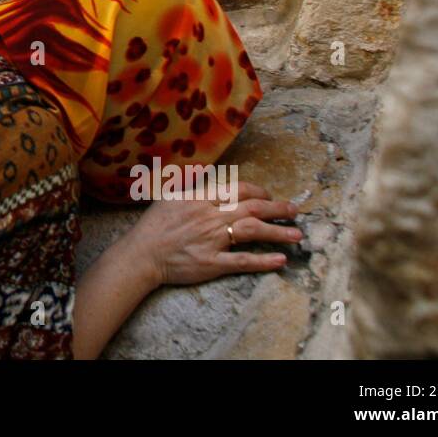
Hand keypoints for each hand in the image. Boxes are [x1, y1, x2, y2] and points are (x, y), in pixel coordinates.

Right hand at [124, 181, 301, 286]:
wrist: (141, 254)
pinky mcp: (212, 263)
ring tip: (296, 235)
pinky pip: (242, 261)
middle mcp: (210, 216)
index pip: (238, 189)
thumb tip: (206, 173)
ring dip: (277, 232)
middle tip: (295, 210)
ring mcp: (212, 240)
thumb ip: (190, 184)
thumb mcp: (168, 196)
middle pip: (252, 208)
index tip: (269, 195)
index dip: (259, 191)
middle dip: (277, 208)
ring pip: (252, 232)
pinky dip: (263, 261)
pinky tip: (280, 260)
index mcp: (200, 198)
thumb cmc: (153, 225)